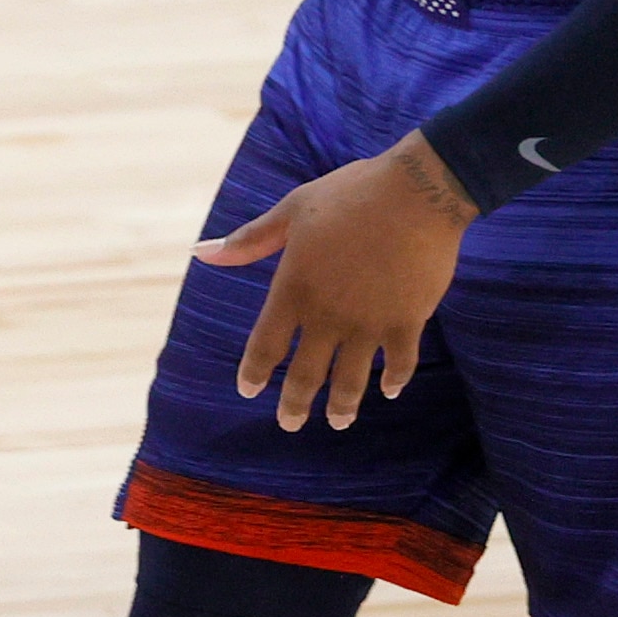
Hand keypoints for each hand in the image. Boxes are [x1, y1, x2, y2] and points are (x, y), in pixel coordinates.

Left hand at [195, 130, 478, 432]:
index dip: (255, 371)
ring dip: (343, 406)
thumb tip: (201, 252)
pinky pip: (399, 362)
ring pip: (351, 379)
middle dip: (295, 404)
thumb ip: (249, 240)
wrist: (416, 192)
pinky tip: (389, 389)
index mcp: (295, 288)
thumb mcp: (292, 210)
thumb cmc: (350, 194)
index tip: (248, 390)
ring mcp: (369, 324)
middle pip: (306, 374)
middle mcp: (329, 315)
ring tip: (338, 422)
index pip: (267, 344)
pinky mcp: (407, 322)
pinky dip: (394, 380)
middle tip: (289, 424)